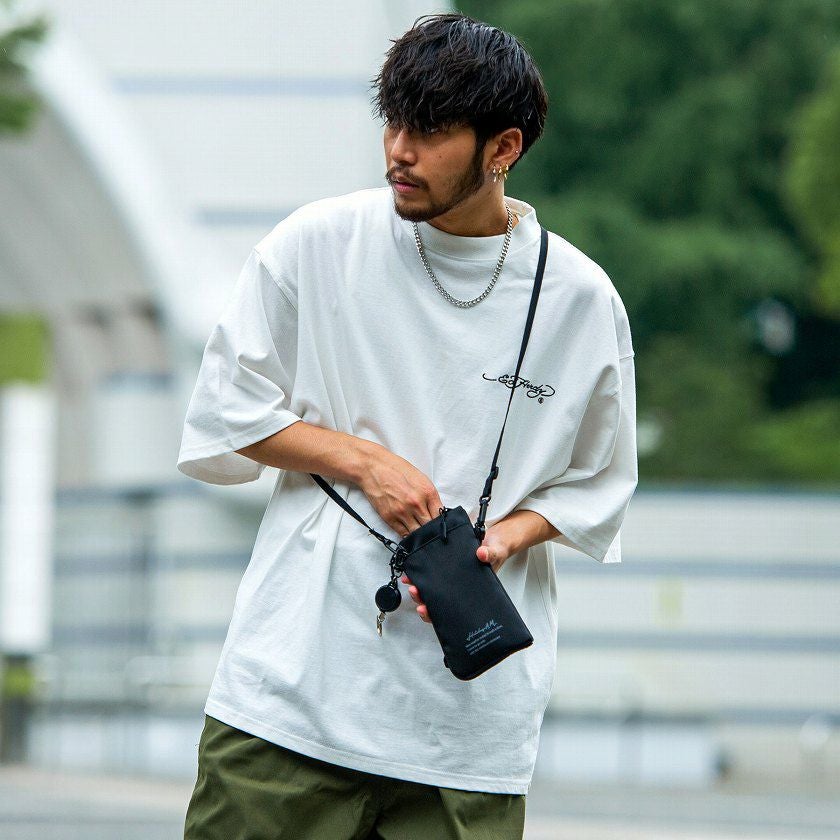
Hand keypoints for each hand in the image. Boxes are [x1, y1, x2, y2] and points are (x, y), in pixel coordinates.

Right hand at [357, 443, 442, 536]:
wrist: (373, 467)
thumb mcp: (420, 478)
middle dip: (430, 529)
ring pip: (417, 533)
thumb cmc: (396, 469)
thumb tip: (436, 512)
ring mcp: (402, 512)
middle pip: (429, 527)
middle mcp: (416, 503)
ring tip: (418, 531)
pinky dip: (407, 535)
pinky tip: (409, 532)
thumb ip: (430, 496)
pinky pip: (403, 534)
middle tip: (429, 530)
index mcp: (427, 492)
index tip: (438, 525)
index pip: (440, 516)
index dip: (440, 523)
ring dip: (419, 534)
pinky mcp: (389, 517)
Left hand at [400, 522, 514, 623]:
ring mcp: (452, 581)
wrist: (494, 541)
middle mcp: (458, 590)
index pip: (451, 611)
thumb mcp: (495, 552)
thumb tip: (482, 554)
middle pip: (437, 603)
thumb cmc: (495, 552)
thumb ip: (490, 554)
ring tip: (410, 582)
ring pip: (432, 592)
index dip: (435, 614)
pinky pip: (432, 576)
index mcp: (469, 593)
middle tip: (415, 592)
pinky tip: (413, 573)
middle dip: (423, 600)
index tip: (424, 609)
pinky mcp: (447, 569)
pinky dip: (421, 576)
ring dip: (419, 588)